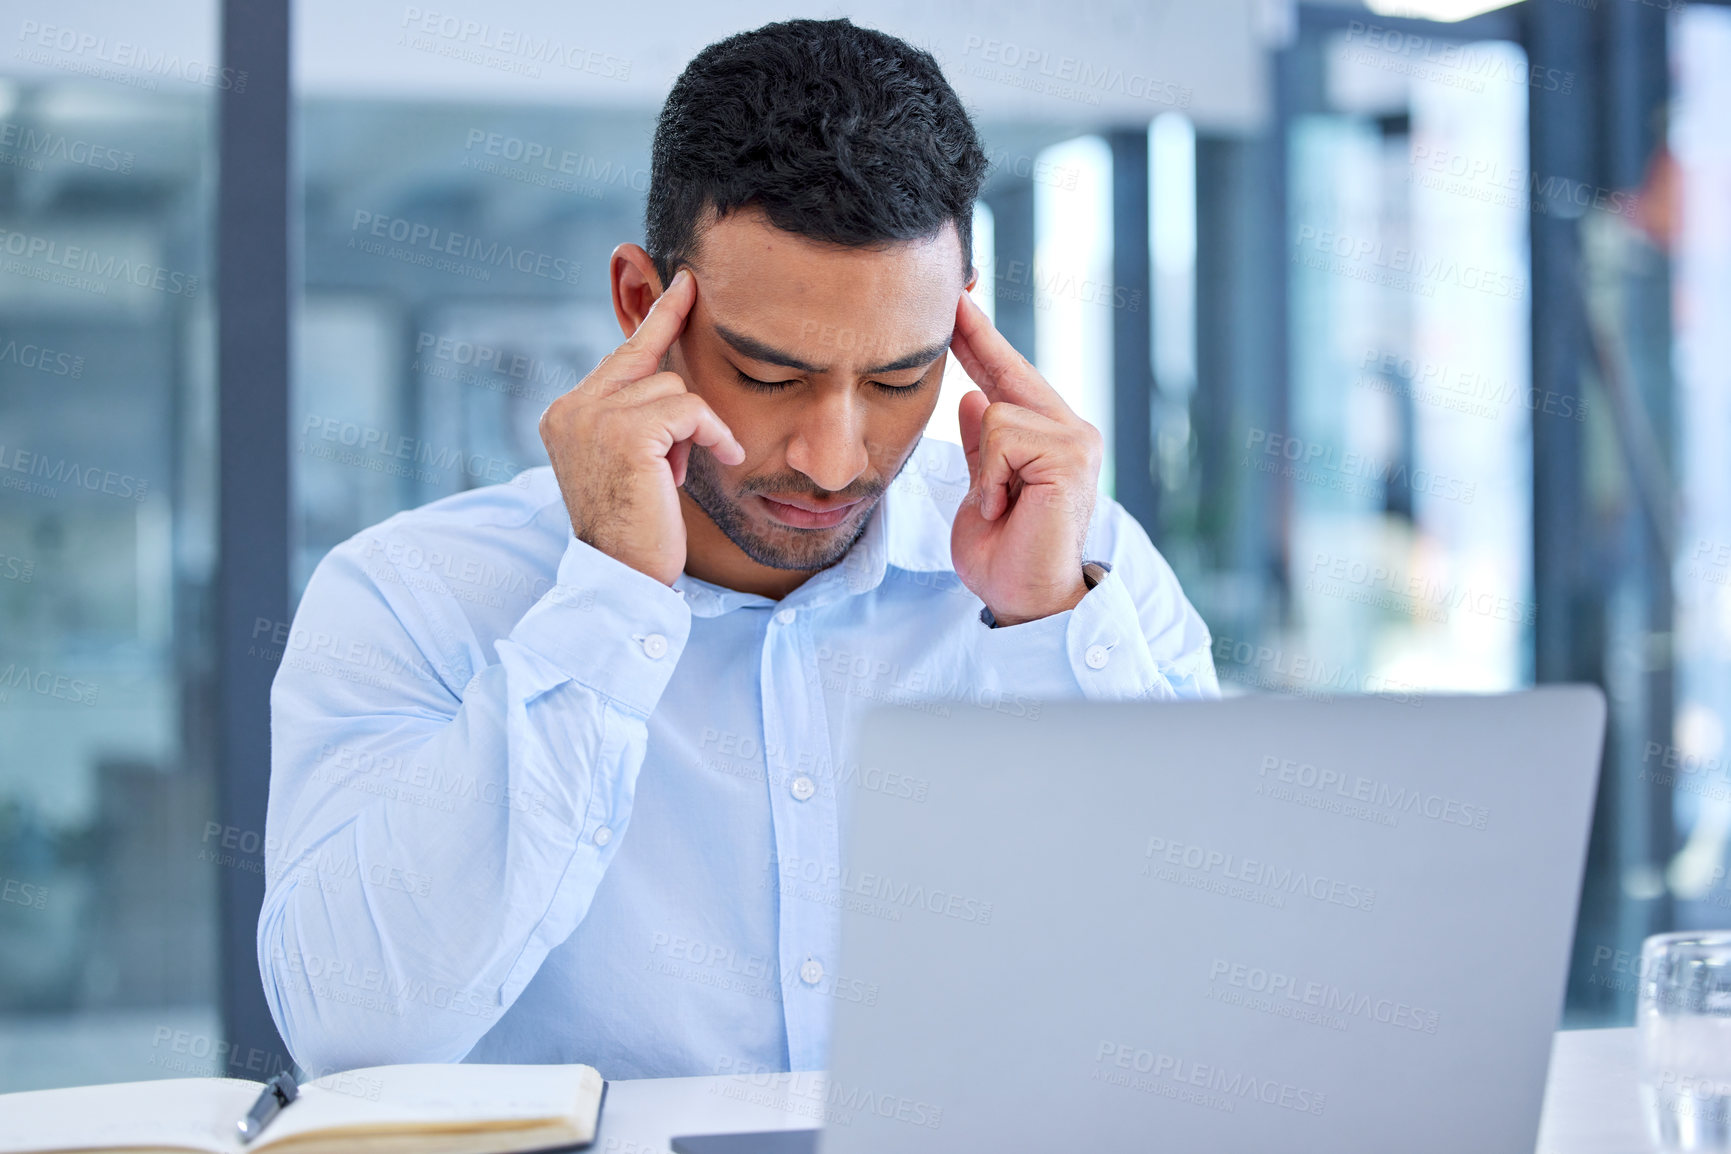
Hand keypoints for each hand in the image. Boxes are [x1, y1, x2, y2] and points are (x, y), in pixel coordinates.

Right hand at [538, 268, 744, 585]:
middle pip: (646, 364)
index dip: (655, 319)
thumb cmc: (636, 527)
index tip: (682, 283)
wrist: (623, 576)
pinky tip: (724, 459)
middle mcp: (570, 409)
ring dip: (692, 429)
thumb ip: (635, 418)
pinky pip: (690, 409)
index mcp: (564, 414)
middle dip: (678, 370)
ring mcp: (594, 418)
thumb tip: (669, 380)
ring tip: (678, 473)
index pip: (617, 355)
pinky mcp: (627, 434)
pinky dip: (713, 433)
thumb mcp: (628, 462)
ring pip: (673, 388)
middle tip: (701, 341)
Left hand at [949, 290, 1102, 625]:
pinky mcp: (1070, 454)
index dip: (981, 343)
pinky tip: (1005, 507)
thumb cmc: (1004, 557)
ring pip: (996, 411)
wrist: (1024, 600)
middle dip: (976, 339)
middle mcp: (1071, 431)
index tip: (957, 305)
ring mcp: (1076, 440)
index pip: (1008, 381)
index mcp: (1050, 439)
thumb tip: (972, 398)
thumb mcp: (981, 491)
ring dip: (983, 466)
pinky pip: (1002, 434)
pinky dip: (991, 475)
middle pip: (1008, 373)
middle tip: (954, 295)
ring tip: (998, 506)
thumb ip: (982, 446)